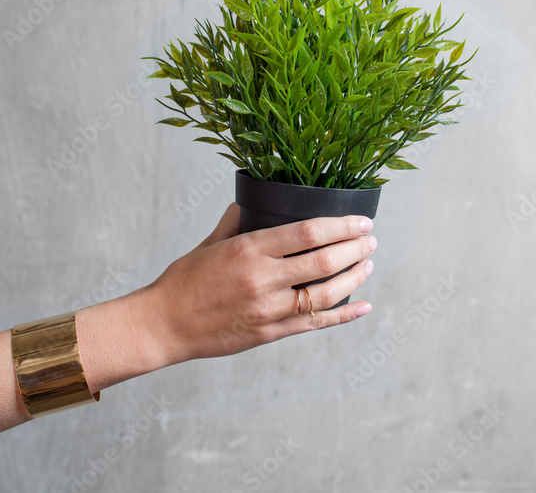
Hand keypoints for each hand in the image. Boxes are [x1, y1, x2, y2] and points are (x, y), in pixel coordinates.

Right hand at [128, 203, 376, 369]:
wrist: (164, 324)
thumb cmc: (184, 280)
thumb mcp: (210, 243)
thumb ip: (236, 222)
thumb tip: (253, 202)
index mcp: (249, 249)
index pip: (307, 232)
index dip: (341, 225)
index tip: (361, 220)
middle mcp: (262, 279)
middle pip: (323, 261)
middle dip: (355, 249)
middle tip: (371, 240)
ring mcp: (268, 309)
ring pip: (325, 294)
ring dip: (354, 278)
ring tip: (368, 265)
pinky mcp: (269, 334)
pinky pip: (314, 324)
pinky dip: (343, 316)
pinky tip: (363, 306)